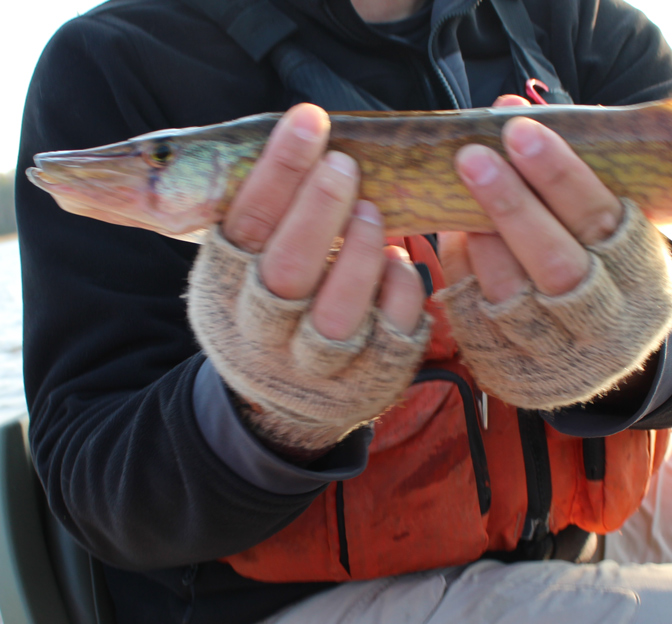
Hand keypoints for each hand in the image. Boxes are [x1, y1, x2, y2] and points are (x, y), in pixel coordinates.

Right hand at [188, 104, 428, 453]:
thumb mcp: (243, 269)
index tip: (310, 121)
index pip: (246, 227)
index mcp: (224, 292)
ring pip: (338, 314)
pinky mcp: (368, 380)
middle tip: (345, 165)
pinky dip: (399, 288)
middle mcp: (264, 335)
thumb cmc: (268, 309)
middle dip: (319, 210)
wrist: (283, 405)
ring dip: (359, 255)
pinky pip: (391, 331)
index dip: (278, 172)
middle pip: (287, 274)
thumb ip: (261, 218)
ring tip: (372, 211)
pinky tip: (398, 259)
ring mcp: (317, 366)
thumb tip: (299, 133)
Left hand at [436, 98, 671, 409]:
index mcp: (642, 281)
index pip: (602, 223)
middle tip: (473, 156)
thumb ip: (567, 176)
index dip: (561, 178)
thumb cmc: (605, 267)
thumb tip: (507, 106)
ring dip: (480, 239)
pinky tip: (455, 232)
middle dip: (512, 206)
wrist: (605, 353)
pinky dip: (463, 273)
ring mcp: (558, 357)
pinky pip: (477, 322)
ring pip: (512, 298)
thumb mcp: (612, 227)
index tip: (522, 132)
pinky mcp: (513, 374)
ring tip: (456, 189)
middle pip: (557, 266)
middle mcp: (605, 326)